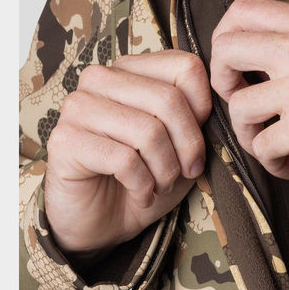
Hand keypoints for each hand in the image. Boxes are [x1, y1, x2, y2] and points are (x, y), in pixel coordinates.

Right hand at [43, 51, 211, 261]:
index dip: (202, 111)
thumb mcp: (183, 143)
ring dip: (165, 170)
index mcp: (131, 69)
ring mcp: (77, 107)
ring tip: (160, 185)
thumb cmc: (145, 177)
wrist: (104, 223)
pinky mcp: (64, 141)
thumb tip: (224, 97)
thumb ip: (199, 114)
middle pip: (169, 99)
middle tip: (184, 173)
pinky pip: (124, 160)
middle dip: (188, 146)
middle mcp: (100, 79)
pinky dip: (143, 186)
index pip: (185, 67)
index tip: (195, 145)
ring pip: (148, 131)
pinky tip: (140, 195)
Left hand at [211, 0, 288, 181]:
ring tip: (272, 144)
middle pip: (225, 51)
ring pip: (238, 107)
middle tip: (243, 103)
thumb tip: (253, 44)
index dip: (225, 38)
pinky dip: (271, 162)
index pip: (241, 10)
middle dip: (223, 83)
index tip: (236, 66)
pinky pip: (260, 146)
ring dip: (249, 134)